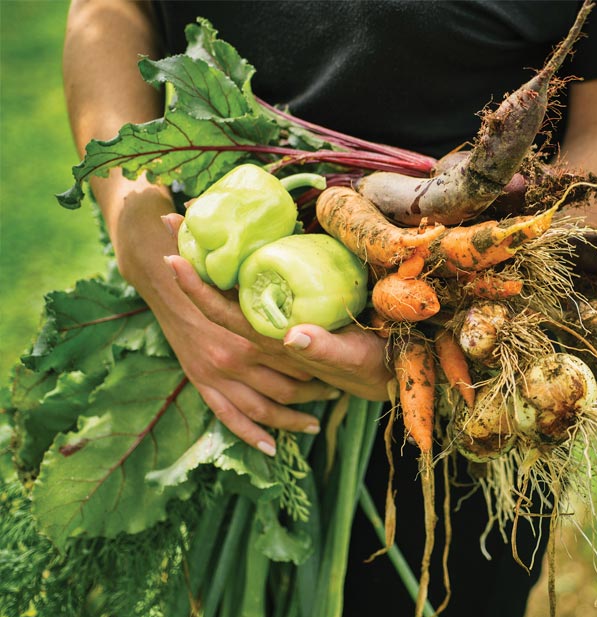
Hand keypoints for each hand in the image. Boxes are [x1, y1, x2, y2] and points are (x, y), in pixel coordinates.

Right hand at [95, 183, 341, 456]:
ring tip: (314, 423)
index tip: (342, 371)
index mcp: (253, 328)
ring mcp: (218, 374)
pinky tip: (271, 448)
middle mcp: (236, 355)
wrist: (164, 270)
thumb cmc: (219, 264)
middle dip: (314, 393)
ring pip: (263, 408)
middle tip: (336, 393)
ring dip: (291, 419)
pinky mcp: (202, 384)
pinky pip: (230, 418)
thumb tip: (315, 289)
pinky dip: (251, 435)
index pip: (297, 358)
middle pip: (287, 386)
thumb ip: (283, 288)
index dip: (321, 368)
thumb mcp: (250, 272)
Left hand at [161, 215, 391, 398]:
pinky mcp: (291, 313)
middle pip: (217, 294)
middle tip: (170, 220)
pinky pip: (253, 289)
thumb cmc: (368, 365)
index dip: (196, 287)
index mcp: (271, 340)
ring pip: (231, 289)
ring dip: (207, 259)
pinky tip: (232, 244)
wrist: (383, 374)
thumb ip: (323, 349)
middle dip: (193, 258)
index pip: (223, 312)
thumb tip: (292, 336)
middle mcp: (265, 330)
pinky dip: (237, 265)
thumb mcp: (351, 358)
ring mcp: (276, 320)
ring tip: (190, 225)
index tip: (171, 256)